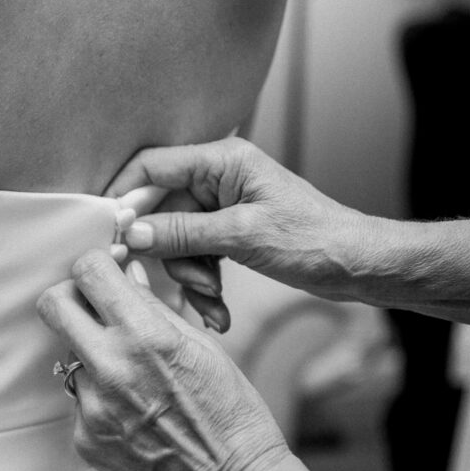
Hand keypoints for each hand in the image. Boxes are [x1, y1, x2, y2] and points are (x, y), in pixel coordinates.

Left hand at [37, 250, 321, 470]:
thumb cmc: (233, 416)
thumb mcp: (203, 347)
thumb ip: (155, 307)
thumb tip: (128, 274)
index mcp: (146, 335)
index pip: (88, 271)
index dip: (96, 264)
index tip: (106, 272)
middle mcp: (110, 367)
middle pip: (53, 305)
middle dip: (72, 297)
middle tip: (96, 308)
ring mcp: (92, 406)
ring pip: (68, 354)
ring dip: (91, 353)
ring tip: (133, 376)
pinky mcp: (84, 439)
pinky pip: (80, 400)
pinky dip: (100, 397)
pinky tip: (134, 413)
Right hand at [107, 138, 376, 303]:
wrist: (360, 267)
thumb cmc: (316, 240)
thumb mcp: (243, 236)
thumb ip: (183, 233)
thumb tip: (133, 234)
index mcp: (221, 160)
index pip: (151, 166)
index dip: (124, 196)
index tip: (108, 233)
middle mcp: (217, 178)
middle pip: (160, 211)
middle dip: (170, 254)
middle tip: (192, 282)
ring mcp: (222, 206)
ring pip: (175, 240)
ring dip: (189, 276)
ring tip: (214, 300)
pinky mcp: (228, 232)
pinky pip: (196, 255)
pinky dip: (203, 284)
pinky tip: (218, 310)